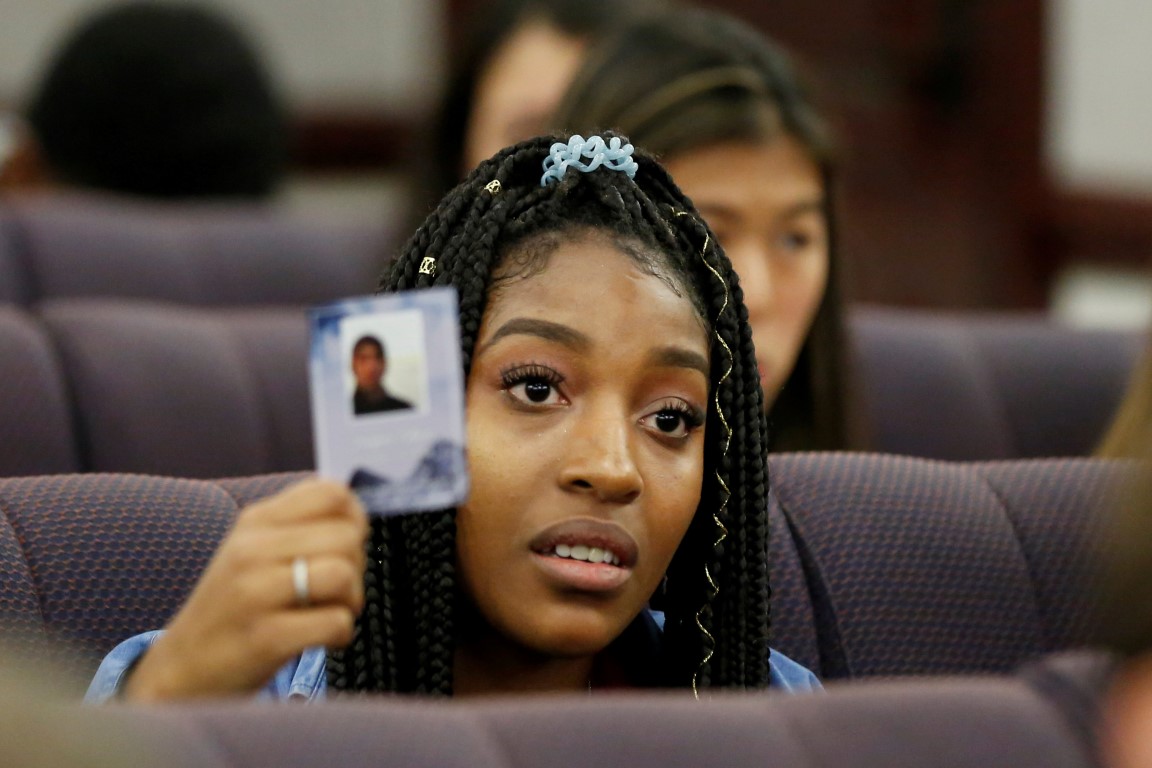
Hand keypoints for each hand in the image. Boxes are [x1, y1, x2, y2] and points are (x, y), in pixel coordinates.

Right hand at [125, 479, 367, 700]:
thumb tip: (358, 517)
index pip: (331, 493)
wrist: (183, 670)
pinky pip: (336, 622)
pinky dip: (341, 634)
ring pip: (344, 575)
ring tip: (328, 612)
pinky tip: (320, 639)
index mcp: (256, 521)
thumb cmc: (232, 609)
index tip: (346, 545)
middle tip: (335, 590)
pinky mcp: (266, 637)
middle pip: (346, 536)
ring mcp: (256, 593)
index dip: (355, 519)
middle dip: (356, 566)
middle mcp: (252, 549)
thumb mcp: (253, 551)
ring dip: (351, 600)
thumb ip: (299, 527)